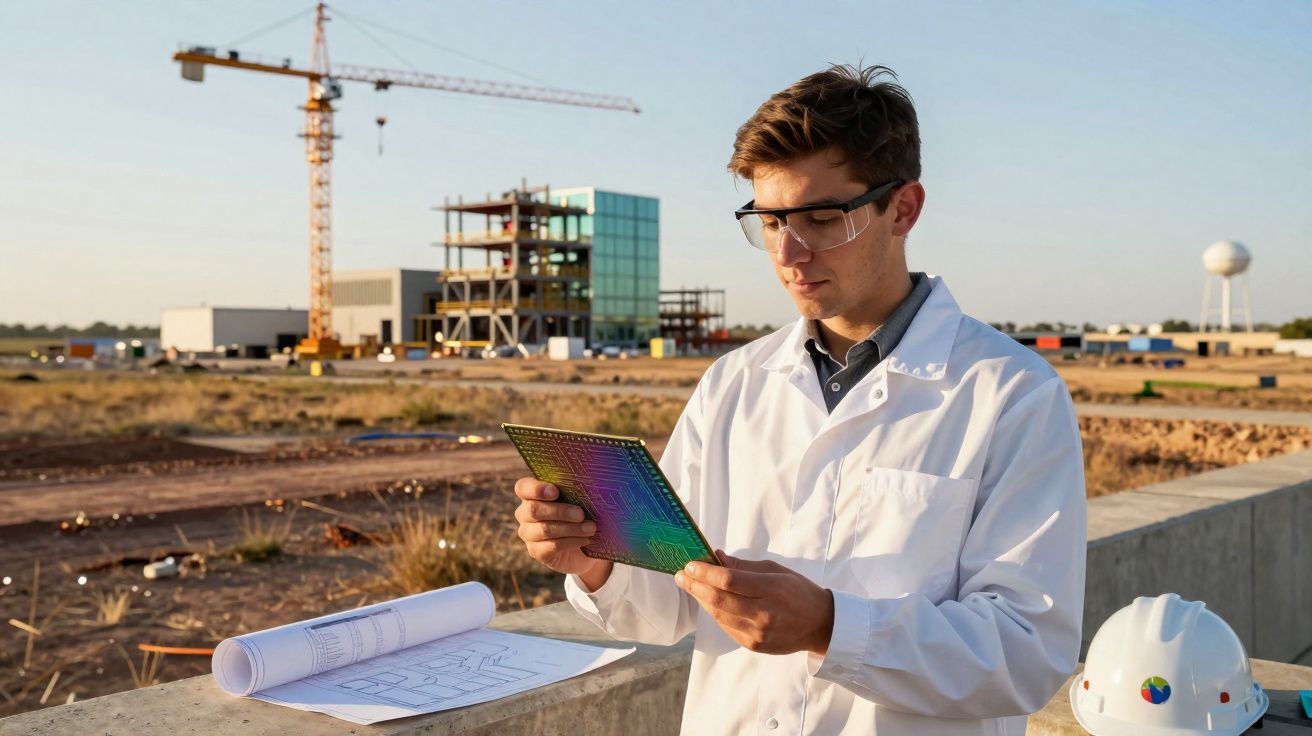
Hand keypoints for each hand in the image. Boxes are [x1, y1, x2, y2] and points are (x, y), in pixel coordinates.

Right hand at [513, 477, 608, 580]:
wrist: (583, 547)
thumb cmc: (579, 516)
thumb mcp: (577, 500)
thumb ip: (575, 491)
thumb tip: (589, 484)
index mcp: (531, 494)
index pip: (523, 487)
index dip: (536, 489)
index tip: (555, 492)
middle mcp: (524, 513)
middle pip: (534, 510)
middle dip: (561, 511)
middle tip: (581, 514)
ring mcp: (528, 534)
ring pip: (544, 529)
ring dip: (571, 528)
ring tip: (591, 528)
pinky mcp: (536, 552)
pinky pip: (552, 546)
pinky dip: (572, 542)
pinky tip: (586, 539)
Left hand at [675, 551, 833, 655]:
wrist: (820, 625)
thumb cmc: (799, 592)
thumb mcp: (776, 571)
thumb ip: (744, 567)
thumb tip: (717, 557)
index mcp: (772, 590)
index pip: (729, 581)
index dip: (705, 572)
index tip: (691, 564)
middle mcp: (763, 614)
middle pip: (719, 599)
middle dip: (695, 586)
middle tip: (681, 575)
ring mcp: (757, 633)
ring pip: (719, 615)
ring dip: (701, 599)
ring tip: (690, 586)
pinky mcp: (753, 645)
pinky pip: (726, 626)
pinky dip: (715, 612)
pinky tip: (708, 601)